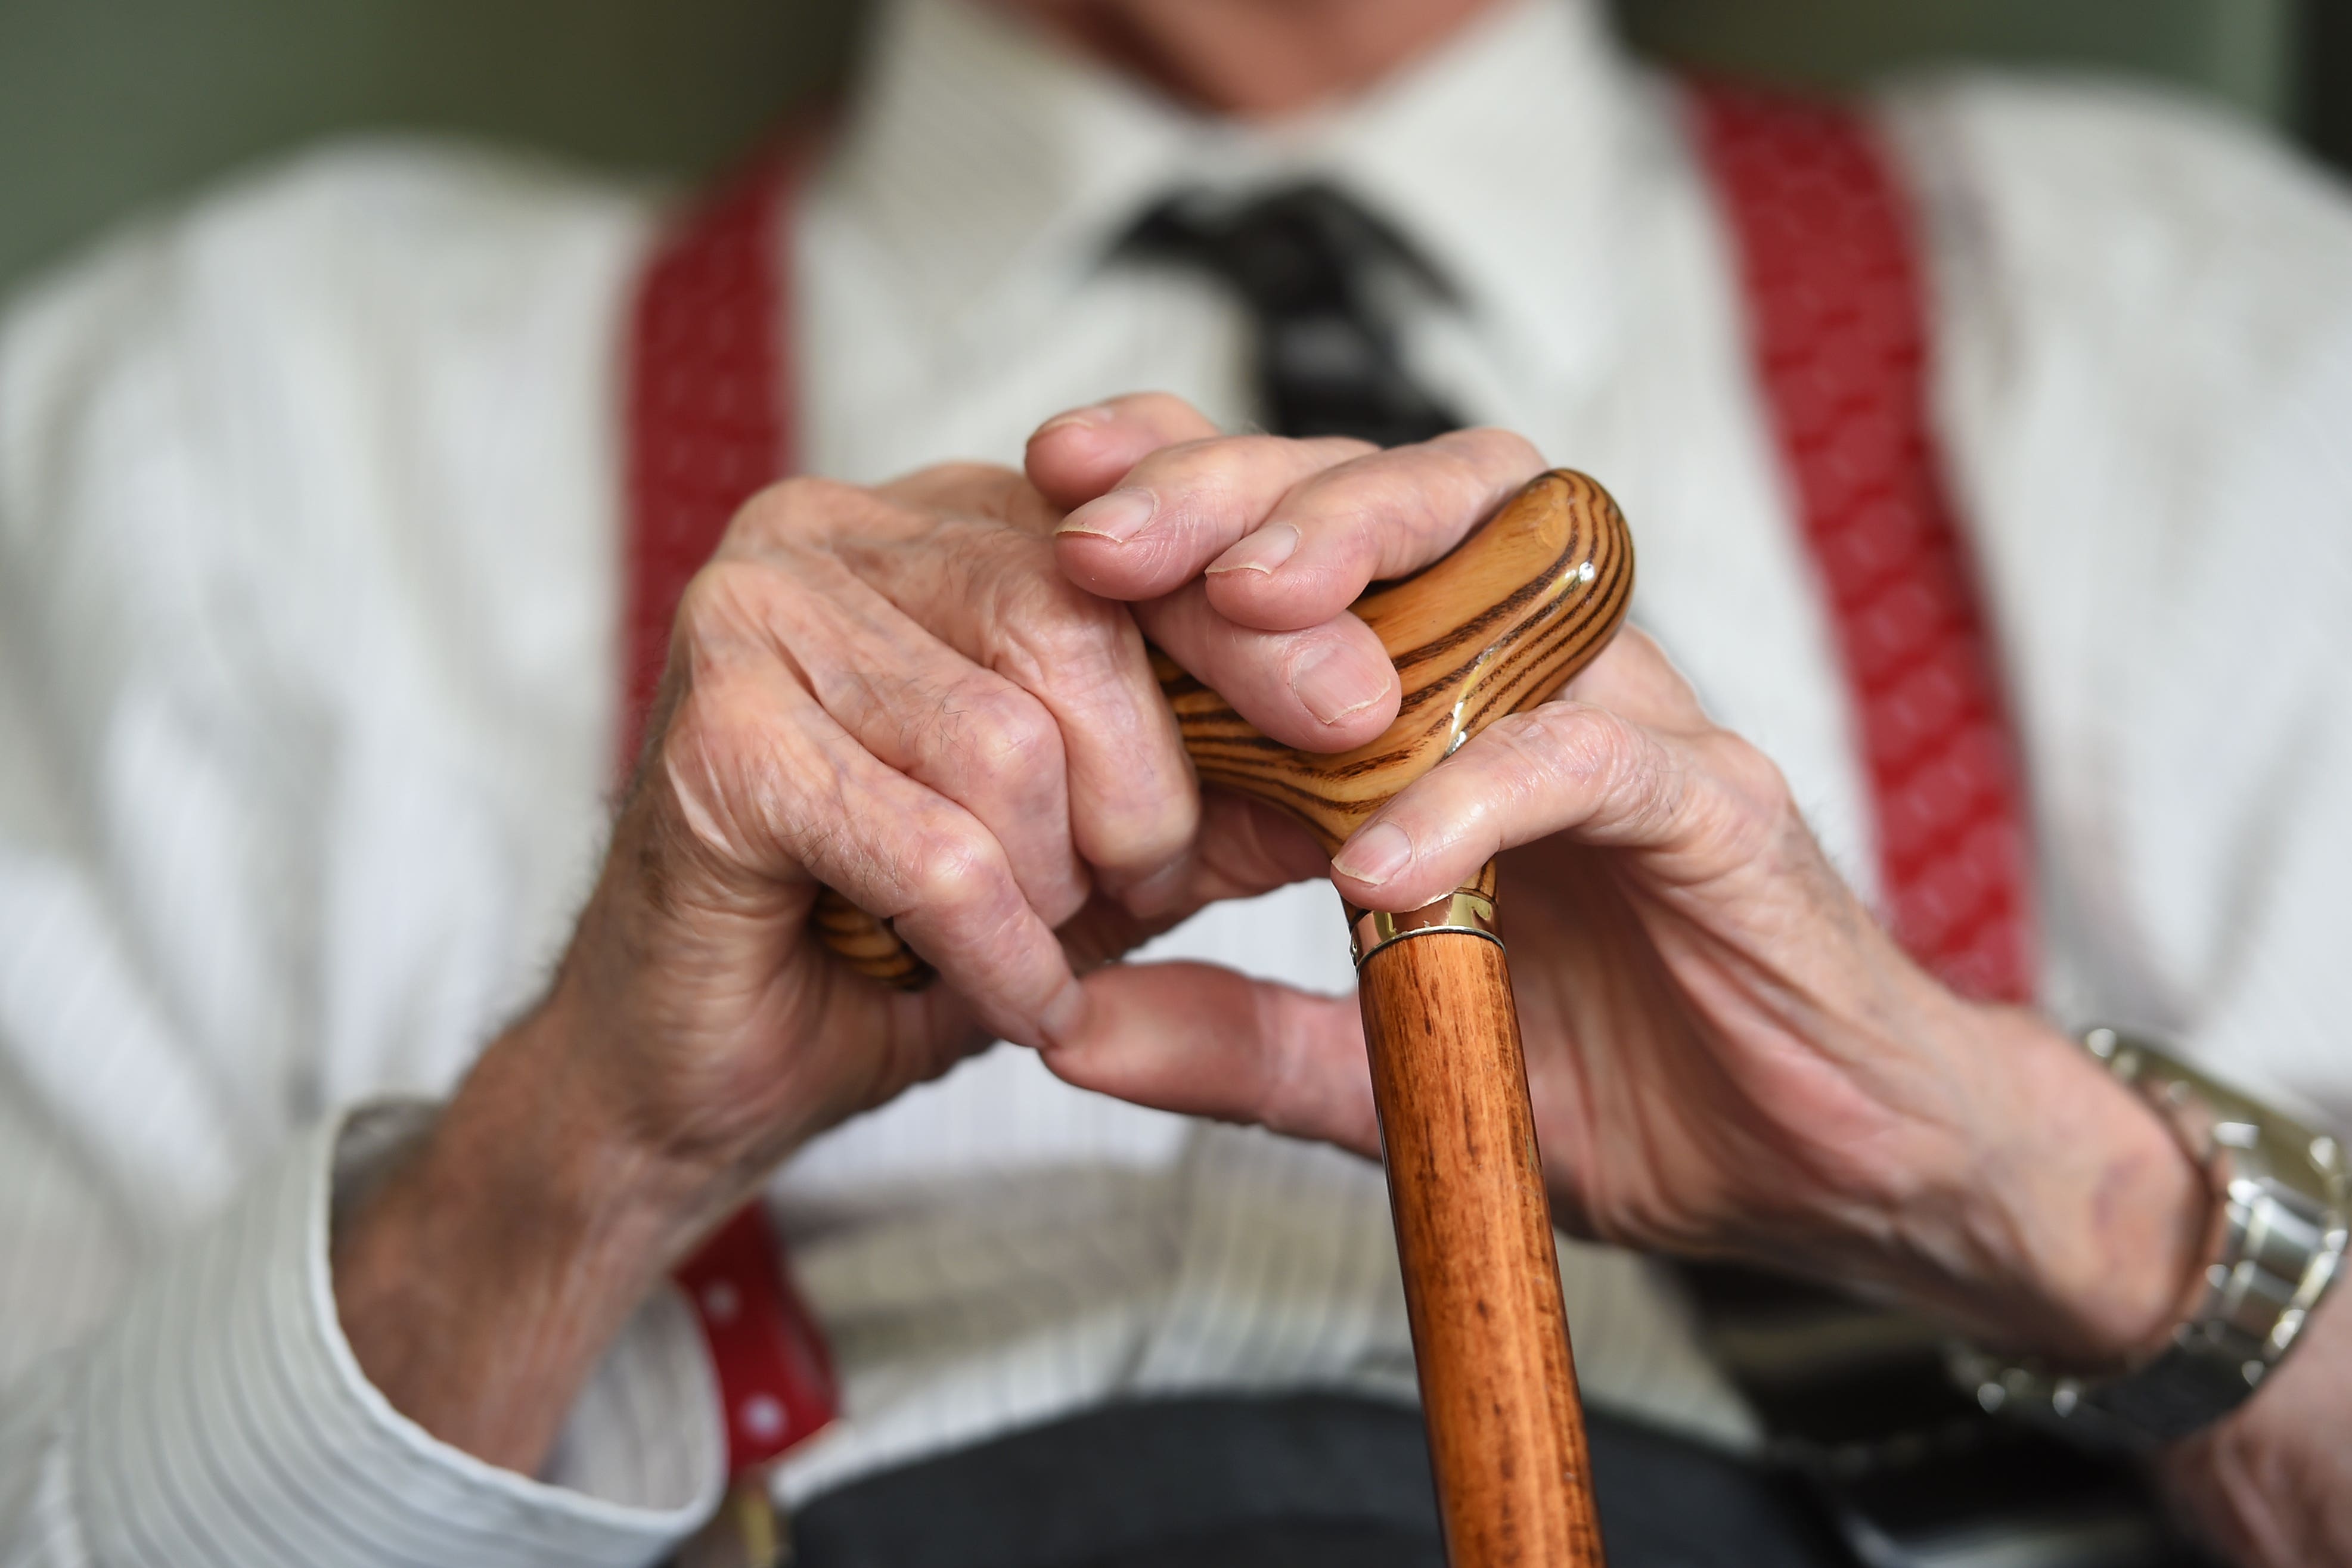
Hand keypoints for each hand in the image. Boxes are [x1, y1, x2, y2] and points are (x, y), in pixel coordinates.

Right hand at [329, 394, 1543, 1470]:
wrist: (706, 1066)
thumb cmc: (900, 937)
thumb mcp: (1100, 843)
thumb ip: (1219, 775)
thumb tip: (1384, 728)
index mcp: (932, 523)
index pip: (1133, 518)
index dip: (1259, 617)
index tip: (1363, 711)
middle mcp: (833, 529)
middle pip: (1077, 617)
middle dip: (1151, 788)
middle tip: (1142, 888)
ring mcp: (753, 616)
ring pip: (1009, 740)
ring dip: (1057, 884)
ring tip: (1036, 941)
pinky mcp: (710, 736)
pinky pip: (934, 847)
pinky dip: (996, 950)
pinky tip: (999, 994)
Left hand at [1039, 425, 2211, 1369]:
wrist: (1822, 1166)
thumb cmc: (1620, 1084)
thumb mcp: (1388, 1066)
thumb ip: (1237, 1037)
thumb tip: (1063, 1026)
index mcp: (1443, 709)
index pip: (1310, 546)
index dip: (1186, 496)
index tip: (1051, 499)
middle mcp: (1532, 682)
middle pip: (1392, 500)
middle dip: (1240, 489)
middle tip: (1103, 534)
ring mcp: (1631, 727)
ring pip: (1506, 561)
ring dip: (1361, 556)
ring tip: (1230, 608)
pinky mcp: (1717, 808)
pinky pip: (1594, 759)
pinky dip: (1480, 794)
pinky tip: (1376, 862)